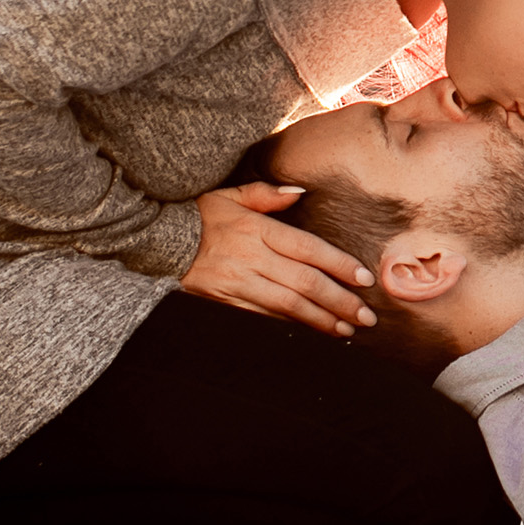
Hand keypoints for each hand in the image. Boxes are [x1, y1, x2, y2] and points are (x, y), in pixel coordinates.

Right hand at [182, 184, 376, 336]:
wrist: (157, 241)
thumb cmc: (199, 216)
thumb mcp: (230, 195)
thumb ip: (266, 195)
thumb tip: (300, 193)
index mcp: (257, 230)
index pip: (308, 249)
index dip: (339, 266)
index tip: (363, 279)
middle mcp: (251, 258)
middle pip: (305, 283)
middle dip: (340, 301)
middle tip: (366, 316)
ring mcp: (238, 283)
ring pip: (289, 306)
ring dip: (322, 319)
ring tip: (347, 329)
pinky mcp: (226, 303)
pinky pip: (265, 317)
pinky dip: (292, 326)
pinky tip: (312, 331)